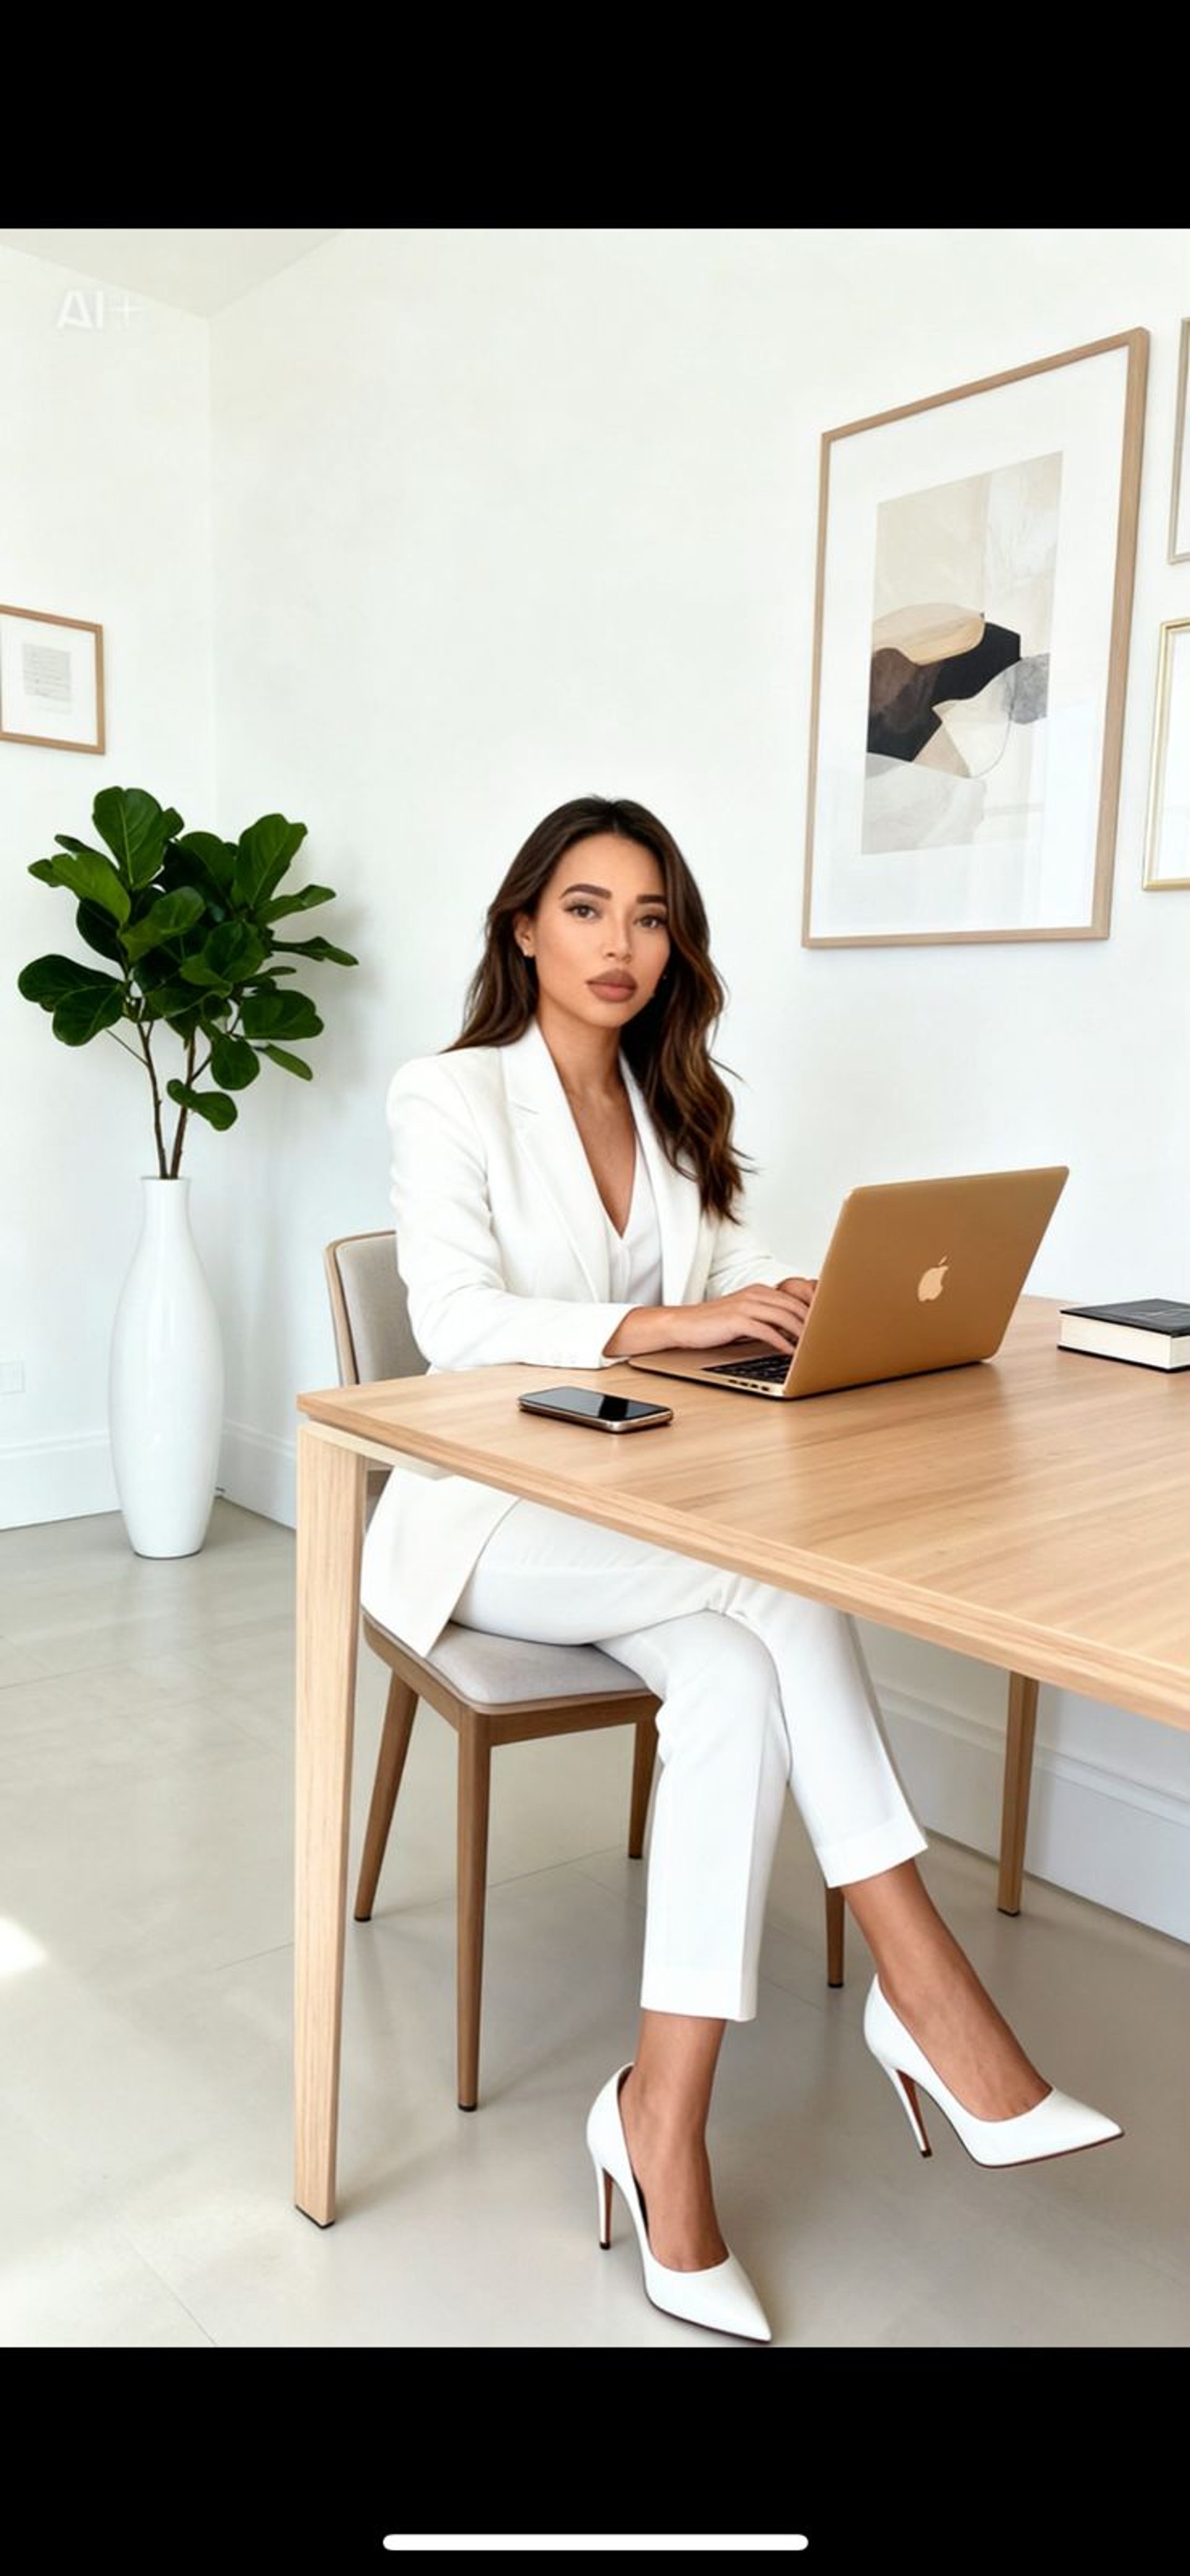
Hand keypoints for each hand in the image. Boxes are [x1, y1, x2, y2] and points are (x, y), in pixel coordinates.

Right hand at [672, 1277, 818, 1355]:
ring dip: (801, 1333)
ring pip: (783, 1316)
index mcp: (759, 1290)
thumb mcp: (744, 1316)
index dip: (812, 1313)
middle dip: (812, 1323)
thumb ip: (767, 1318)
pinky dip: (781, 1342)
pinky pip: (766, 1330)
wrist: (684, 1324)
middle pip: (793, 1306)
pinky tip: (789, 1351)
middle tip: (825, 1337)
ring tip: (812, 1346)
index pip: (794, 1299)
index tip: (825, 1326)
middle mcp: (754, 1294)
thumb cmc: (714, 1323)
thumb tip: (792, 1330)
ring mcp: (745, 1305)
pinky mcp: (737, 1319)